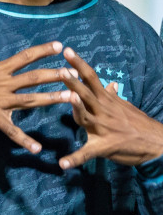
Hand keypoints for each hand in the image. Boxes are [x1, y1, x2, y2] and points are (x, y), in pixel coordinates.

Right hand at [0, 41, 75, 153]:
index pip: (24, 57)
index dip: (42, 51)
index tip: (59, 45)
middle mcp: (2, 83)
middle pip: (34, 77)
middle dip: (56, 74)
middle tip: (75, 73)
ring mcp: (0, 100)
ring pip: (32, 99)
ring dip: (53, 98)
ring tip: (73, 97)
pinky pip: (12, 130)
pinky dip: (25, 140)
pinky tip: (37, 148)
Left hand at [58, 47, 162, 168]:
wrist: (157, 143)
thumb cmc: (138, 124)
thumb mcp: (125, 107)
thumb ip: (112, 96)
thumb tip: (110, 84)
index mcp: (106, 101)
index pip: (90, 79)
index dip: (79, 65)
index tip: (66, 51)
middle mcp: (103, 111)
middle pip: (86, 93)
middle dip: (73, 82)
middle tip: (62, 70)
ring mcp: (103, 128)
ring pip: (86, 116)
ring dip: (76, 107)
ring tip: (67, 98)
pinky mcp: (104, 147)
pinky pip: (87, 153)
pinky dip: (74, 159)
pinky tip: (63, 164)